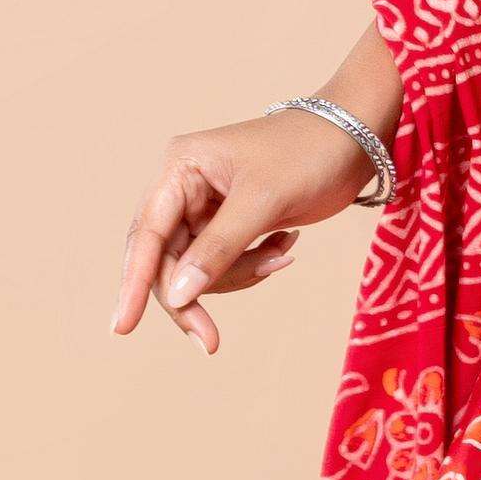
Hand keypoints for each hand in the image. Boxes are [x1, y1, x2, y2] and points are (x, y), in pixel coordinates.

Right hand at [112, 102, 381, 358]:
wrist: (357, 138)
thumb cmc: (308, 154)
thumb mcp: (263, 202)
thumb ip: (219, 250)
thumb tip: (176, 295)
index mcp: (181, 168)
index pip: (147, 235)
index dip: (133, 283)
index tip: (123, 327)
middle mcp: (185, 186)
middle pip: (167, 260)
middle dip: (195, 294)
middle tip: (210, 342)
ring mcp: (207, 207)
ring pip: (199, 269)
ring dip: (240, 274)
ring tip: (282, 254)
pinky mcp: (232, 223)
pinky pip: (227, 264)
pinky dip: (254, 265)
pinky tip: (286, 246)